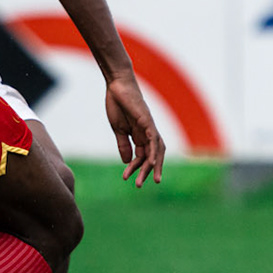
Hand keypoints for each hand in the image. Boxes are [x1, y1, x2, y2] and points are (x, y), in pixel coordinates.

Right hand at [105, 74, 165, 188]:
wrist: (117, 86)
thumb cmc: (117, 104)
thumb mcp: (118, 129)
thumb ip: (124, 144)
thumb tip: (126, 161)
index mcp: (139, 135)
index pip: (141, 156)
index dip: (134, 167)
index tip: (126, 177)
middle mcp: (147, 133)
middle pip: (152, 156)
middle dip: (148, 171)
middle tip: (140, 186)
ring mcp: (149, 127)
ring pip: (156, 150)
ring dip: (154, 166)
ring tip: (152, 180)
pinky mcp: (147, 121)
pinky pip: (154, 139)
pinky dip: (154, 151)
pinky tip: (152, 163)